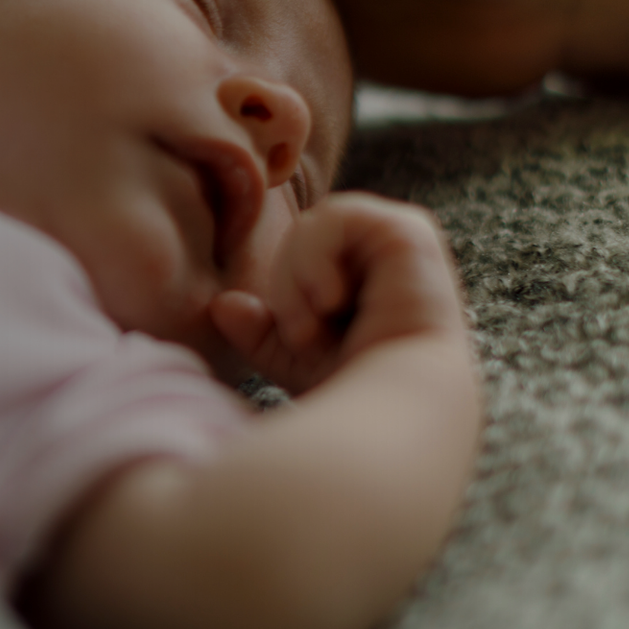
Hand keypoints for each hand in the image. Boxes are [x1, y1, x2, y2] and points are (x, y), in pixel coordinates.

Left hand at [208, 193, 467, 394]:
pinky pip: (334, 217)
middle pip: (300, 236)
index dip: (287, 292)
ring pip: (311, 226)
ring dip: (298, 278)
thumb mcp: (293, 358)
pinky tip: (330, 300)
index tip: (299, 341)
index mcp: (364, 275)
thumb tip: (221, 306)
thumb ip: (259, 330)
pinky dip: (315, 259)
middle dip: (288, 287)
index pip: (300, 252)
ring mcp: (397, 239)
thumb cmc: (352, 390)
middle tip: (302, 336)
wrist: (393, 411)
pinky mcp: (407, 230)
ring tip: (312, 325)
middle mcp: (384, 253)